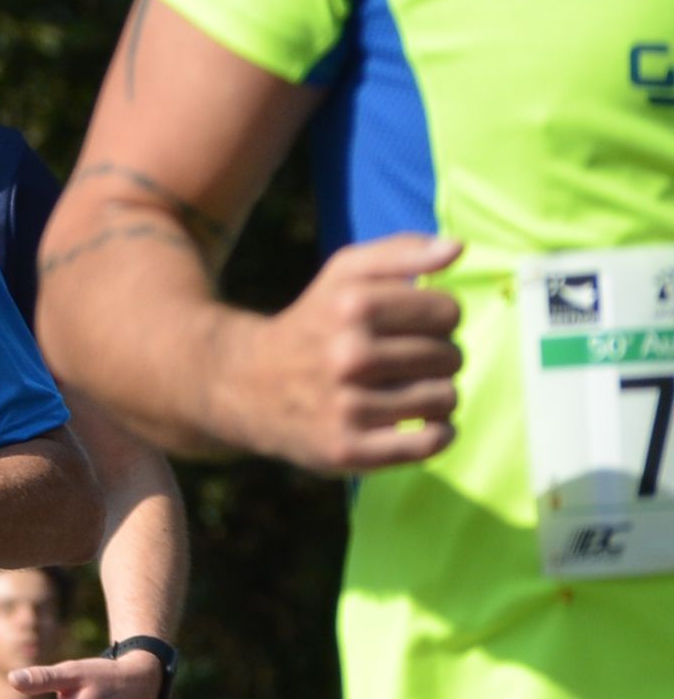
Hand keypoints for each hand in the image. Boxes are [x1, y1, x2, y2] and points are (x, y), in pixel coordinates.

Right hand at [222, 233, 462, 471]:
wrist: (242, 386)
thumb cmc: (311, 324)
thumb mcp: (343, 275)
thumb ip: (401, 252)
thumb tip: (457, 248)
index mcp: (351, 307)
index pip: (447, 312)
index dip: (439, 318)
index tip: (414, 327)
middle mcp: (347, 357)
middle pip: (450, 356)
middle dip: (439, 357)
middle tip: (407, 363)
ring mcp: (346, 407)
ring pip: (444, 398)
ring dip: (438, 395)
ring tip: (411, 391)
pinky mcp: (347, 450)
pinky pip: (427, 443)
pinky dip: (438, 434)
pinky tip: (421, 424)